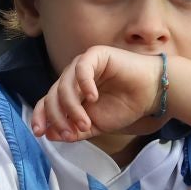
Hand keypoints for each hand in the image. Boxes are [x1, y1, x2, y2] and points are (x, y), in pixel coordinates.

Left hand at [32, 45, 164, 141]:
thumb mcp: (97, 125)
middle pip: (52, 96)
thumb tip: (50, 134)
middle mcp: (72, 78)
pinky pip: (81, 68)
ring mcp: (82, 65)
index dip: (41, 117)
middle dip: (58, 117)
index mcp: (70, 93)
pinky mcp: (96, 55)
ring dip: (72, 107)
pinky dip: (84, 84)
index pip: (47, 103)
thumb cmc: (125, 106)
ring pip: (64, 85)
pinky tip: (92, 98)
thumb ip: (75, 130)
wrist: (151, 93)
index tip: (39, 133)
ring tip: (86, 122)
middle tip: (70, 133)